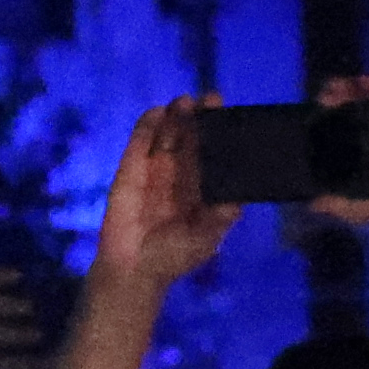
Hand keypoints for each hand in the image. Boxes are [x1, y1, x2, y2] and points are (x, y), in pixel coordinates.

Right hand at [87, 109, 232, 297]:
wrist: (134, 270)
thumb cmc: (174, 255)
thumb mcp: (207, 238)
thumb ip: (222, 216)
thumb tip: (239, 198)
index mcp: (201, 185)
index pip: (212, 152)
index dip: (220, 133)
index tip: (229, 116)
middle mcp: (180, 172)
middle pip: (191, 137)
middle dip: (200, 118)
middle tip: (209, 98)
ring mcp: (154, 168)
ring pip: (166, 134)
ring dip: (176, 116)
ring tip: (184, 100)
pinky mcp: (129, 169)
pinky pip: (138, 143)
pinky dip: (146, 126)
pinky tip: (157, 112)